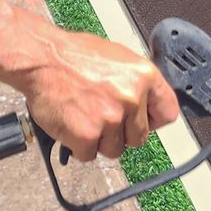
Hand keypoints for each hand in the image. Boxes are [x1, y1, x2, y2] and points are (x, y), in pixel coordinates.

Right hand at [23, 28, 179, 162]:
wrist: (43, 58)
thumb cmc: (75, 55)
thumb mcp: (119, 57)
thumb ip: (137, 82)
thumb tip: (148, 103)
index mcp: (144, 77)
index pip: (168, 113)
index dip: (154, 121)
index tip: (145, 122)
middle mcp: (132, 99)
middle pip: (138, 138)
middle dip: (121, 133)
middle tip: (101, 117)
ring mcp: (110, 119)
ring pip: (114, 149)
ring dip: (99, 140)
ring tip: (84, 117)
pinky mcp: (87, 135)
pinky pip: (89, 155)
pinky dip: (78, 146)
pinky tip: (71, 125)